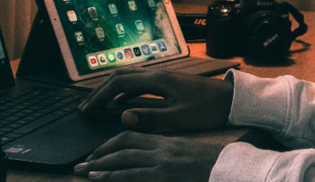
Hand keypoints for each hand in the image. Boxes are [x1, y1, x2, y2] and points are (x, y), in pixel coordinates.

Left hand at [73, 131, 223, 181]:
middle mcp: (161, 148)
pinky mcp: (164, 173)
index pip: (132, 136)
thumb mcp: (187, 157)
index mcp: (167, 141)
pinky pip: (132, 174)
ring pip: (123, 158)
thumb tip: (151, 163)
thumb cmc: (214, 165)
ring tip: (83, 171)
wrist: (232, 167)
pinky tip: (98, 178)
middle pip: (123, 144)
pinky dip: (112, 176)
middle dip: (99, 153)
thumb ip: (168, 157)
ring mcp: (162, 160)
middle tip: (81, 163)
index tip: (98, 153)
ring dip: (99, 164)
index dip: (111, 143)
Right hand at [79, 68, 233, 130]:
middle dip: (99, 91)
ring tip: (97, 107)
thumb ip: (150, 117)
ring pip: (128, 78)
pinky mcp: (167, 83)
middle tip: (85, 108)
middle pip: (119, 76)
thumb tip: (122, 116)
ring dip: (110, 90)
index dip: (99, 96)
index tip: (86, 110)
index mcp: (158, 79)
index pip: (118, 83)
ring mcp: (162, 77)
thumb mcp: (179, 118)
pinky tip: (120, 106)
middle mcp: (157, 74)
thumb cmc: (208, 109)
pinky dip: (123, 92)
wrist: (231, 100)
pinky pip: (138, 84)